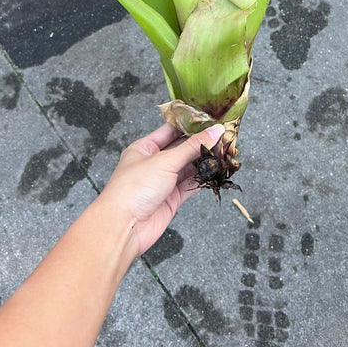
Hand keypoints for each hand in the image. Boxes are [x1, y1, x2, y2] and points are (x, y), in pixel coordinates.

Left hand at [97, 122, 224, 257]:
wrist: (124, 227)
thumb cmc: (132, 190)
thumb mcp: (164, 161)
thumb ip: (191, 147)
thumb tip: (213, 131)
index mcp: (145, 148)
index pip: (171, 130)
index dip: (190, 124)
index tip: (210, 119)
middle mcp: (154, 163)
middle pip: (182, 148)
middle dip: (201, 143)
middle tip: (222, 136)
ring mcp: (163, 181)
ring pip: (188, 167)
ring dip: (204, 161)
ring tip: (223, 153)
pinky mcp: (171, 199)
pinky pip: (191, 185)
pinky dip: (203, 179)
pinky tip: (214, 173)